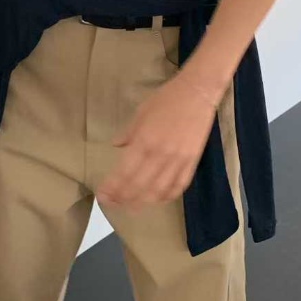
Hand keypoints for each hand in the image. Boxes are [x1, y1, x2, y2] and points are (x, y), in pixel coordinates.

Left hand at [97, 70, 223, 210]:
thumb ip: (128, 133)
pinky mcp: (192, 162)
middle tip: (112, 204)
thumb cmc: (166, 99)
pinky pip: (179, 186)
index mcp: (144, 142)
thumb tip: (117, 146)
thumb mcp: (141, 112)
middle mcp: (160, 155)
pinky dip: (167, 196)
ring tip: (131, 207)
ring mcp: (178, 161)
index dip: (112, 188)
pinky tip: (157, 199)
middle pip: (139, 186)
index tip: (102, 195)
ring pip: (158, 191)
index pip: (124, 173)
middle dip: (123, 198)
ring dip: (143, 202)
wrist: (198, 93)